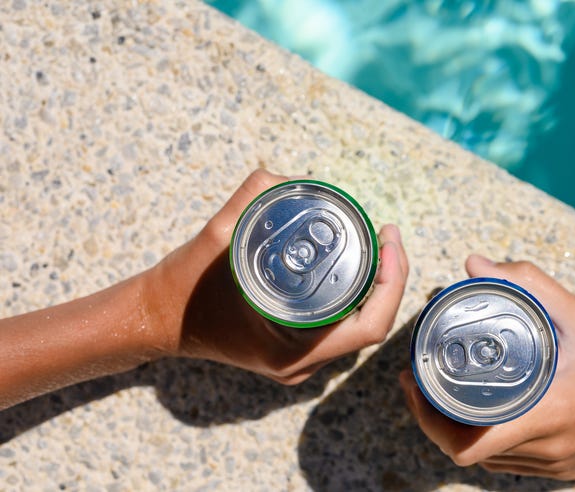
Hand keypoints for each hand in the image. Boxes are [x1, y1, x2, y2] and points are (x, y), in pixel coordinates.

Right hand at [143, 169, 409, 383]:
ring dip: (375, 285)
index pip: (369, 325)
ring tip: (378, 243)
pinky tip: (355, 262)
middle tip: (387, 234)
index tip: (389, 239)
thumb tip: (290, 176)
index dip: (392, 281)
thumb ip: (253, 199)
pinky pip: (340, 324)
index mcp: (291, 350)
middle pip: (370, 323)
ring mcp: (299, 360)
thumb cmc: (183, 288)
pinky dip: (354, 294)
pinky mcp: (294, 349)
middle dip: (390, 277)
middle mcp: (301, 363)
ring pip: (358, 325)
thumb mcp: (215, 237)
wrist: (154, 319)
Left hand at [399, 256, 574, 479]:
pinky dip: (492, 438)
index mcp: (546, 419)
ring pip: (488, 460)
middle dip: (434, 419)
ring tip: (448, 389)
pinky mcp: (568, 469)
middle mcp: (547, 452)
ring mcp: (557, 466)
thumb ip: (530, 285)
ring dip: (461, 430)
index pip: (465, 444)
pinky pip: (514, 462)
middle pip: (467, 451)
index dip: (426, 419)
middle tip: (422, 380)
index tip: (413, 381)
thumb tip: (477, 263)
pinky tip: (490, 407)